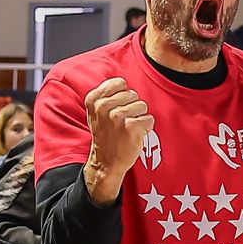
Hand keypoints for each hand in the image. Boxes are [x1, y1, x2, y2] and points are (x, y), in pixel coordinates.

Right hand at [82, 76, 154, 203]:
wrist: (106, 161)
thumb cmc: (104, 134)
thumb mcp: (95, 112)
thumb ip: (105, 95)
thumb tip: (122, 82)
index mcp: (93, 99)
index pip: (120, 83)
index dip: (123, 96)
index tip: (116, 108)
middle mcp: (103, 106)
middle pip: (132, 94)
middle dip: (132, 107)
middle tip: (122, 122)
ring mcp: (117, 117)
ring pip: (142, 106)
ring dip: (139, 117)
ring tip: (129, 128)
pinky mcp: (131, 128)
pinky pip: (149, 119)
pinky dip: (146, 127)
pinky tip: (136, 134)